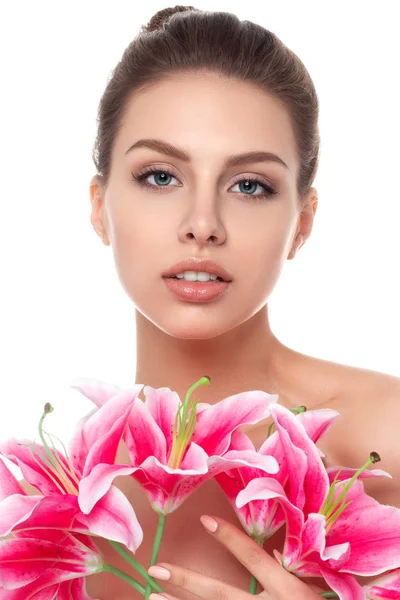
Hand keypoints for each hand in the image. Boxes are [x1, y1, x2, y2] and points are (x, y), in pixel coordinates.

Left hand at [147, 515, 324, 598]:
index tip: (205, 519)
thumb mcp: (316, 594)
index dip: (230, 539)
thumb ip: (292, 575)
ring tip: (154, 598)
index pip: (255, 559)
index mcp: (288, 593)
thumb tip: (275, 556)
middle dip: (188, 582)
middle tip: (157, 569)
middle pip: (221, 596)